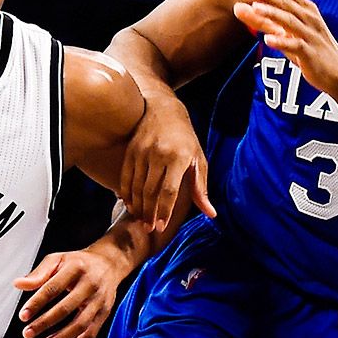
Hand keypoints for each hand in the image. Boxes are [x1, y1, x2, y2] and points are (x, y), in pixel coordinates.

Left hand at [12, 249, 122, 337]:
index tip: (23, 316)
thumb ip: (38, 273)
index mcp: (75, 268)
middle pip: (65, 308)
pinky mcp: (105, 313)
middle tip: (27, 333)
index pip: (53, 288)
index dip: (37, 303)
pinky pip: (91, 333)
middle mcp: (90, 284)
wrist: (109, 263)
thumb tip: (17, 284)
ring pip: (80, 324)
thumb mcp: (57, 260)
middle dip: (44, 323)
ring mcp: (99, 300)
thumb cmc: (77, 263)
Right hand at [118, 98, 213, 230]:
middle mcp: (158, 154)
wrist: (162, 109)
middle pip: (150, 191)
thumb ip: (201, 188)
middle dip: (149, 213)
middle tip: (149, 229)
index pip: (169, 190)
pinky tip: (130, 205)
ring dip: (137, 206)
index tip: (161, 227)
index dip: (164, 210)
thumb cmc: (185, 138)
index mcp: (178, 157)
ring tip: (140, 221)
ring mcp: (142, 152)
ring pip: (136, 186)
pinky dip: (126, 193)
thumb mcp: (198, 159)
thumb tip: (211, 214)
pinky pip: (126, 177)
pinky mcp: (130, 150)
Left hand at [233, 0, 337, 92]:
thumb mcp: (284, 32)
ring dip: (272, 13)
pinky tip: (267, 40)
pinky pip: (296, 46)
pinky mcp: (311, 54)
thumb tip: (237, 7)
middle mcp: (310, 19)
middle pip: (286, 2)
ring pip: (291, 20)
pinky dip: (282, 42)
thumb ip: (261, 20)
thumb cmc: (308, 49)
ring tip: (254, 7)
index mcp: (305, 10)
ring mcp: (311, 36)